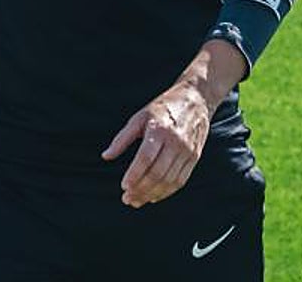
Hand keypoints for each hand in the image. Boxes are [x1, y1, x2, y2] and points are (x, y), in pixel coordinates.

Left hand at [100, 80, 210, 207]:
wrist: (196, 100)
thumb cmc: (163, 108)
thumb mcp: (139, 117)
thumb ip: (122, 138)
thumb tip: (106, 156)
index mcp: (159, 129)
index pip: (146, 158)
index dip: (134, 174)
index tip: (123, 186)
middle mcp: (176, 141)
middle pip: (158, 172)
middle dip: (141, 189)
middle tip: (127, 199)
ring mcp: (187, 151)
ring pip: (169, 180)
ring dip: (152, 194)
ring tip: (137, 200)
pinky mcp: (195, 157)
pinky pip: (181, 180)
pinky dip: (167, 192)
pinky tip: (154, 196)